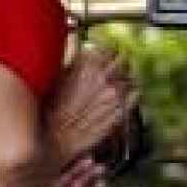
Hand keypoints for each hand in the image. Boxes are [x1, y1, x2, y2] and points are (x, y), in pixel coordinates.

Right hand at [45, 46, 136, 164]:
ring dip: (126, 76)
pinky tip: (128, 92)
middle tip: (115, 62)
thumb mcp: (56, 76)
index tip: (103, 52)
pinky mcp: (121, 112)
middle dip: (118, 60)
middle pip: (122, 59)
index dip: (104, 50)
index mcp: (88, 65)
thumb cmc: (51, 111)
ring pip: (130, 76)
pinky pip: (135, 95)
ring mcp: (115, 95)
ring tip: (121, 78)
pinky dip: (133, 92)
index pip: (106, 47)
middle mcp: (104, 78)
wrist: (56, 139)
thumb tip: (78, 47)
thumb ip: (72, 59)